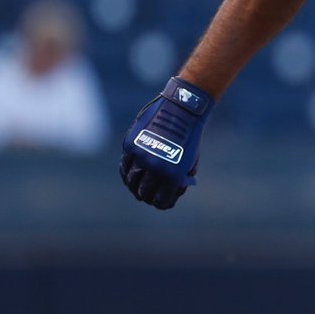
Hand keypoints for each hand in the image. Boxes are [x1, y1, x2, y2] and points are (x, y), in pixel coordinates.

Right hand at [119, 76, 212, 209]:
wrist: (181, 110)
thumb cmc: (189, 138)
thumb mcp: (190, 162)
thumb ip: (179, 179)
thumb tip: (170, 194)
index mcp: (172, 175)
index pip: (161, 201)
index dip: (161, 203)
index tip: (161, 202)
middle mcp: (155, 168)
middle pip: (143, 193)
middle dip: (146, 196)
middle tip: (147, 196)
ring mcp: (140, 156)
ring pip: (130, 181)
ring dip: (133, 186)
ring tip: (137, 187)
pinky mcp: (130, 145)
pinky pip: (124, 166)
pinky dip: (126, 173)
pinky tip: (131, 175)